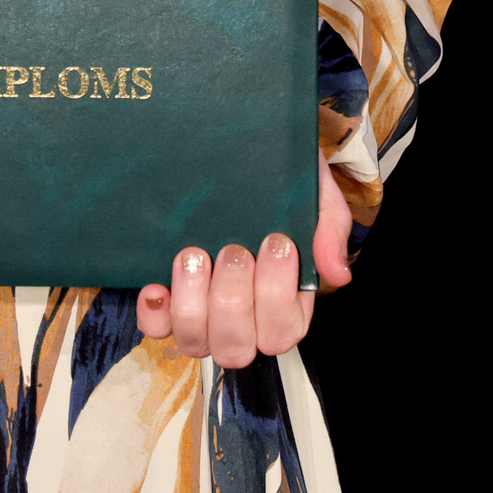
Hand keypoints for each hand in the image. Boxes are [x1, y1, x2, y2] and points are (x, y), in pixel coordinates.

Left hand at [136, 150, 351, 365]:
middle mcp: (243, 317)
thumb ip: (329, 229)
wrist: (236, 145)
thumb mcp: (315, 192)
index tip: (277, 241)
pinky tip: (156, 285)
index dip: (277, 296)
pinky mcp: (167, 297)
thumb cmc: (281, 179)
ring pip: (195, 342)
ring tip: (194, 254)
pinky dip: (154, 313)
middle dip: (234, 300)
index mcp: (284, 303)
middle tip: (234, 250)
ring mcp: (202, 311)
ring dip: (193, 303)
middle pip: (236, 347)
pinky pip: (155, 327)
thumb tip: (337, 275)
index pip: (282, 331)